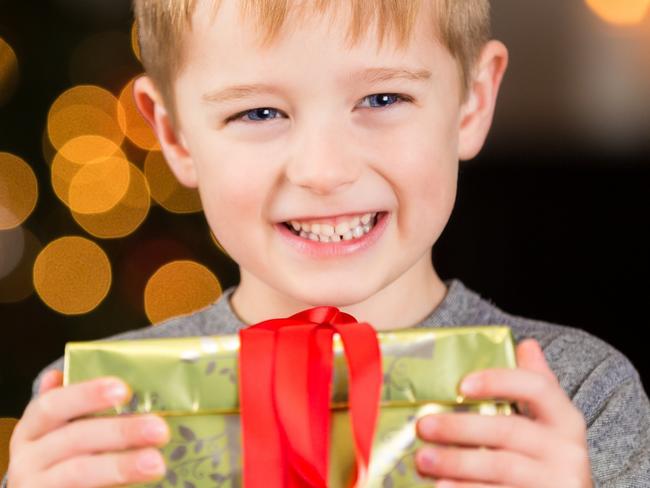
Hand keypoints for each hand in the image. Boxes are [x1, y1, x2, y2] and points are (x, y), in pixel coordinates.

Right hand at [7, 370, 169, 486]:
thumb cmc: (61, 458)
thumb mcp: (60, 431)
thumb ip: (72, 406)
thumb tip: (63, 374)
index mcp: (32, 429)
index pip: (52, 405)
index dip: (86, 395)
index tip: (123, 389)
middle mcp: (28, 458)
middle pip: (74, 438)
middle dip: (120, 432)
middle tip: (160, 429)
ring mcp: (38, 485)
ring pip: (80, 473)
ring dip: (121, 466)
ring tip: (156, 464)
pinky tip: (138, 486)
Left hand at [414, 339, 592, 487]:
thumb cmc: (546, 462)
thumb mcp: (549, 425)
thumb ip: (535, 387)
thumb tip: (527, 344)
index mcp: (565, 420)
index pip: (537, 388)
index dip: (499, 382)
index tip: (461, 385)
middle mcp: (567, 450)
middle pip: (508, 430)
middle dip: (460, 427)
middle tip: (423, 426)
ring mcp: (558, 482)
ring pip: (499, 468)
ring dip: (456, 463)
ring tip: (422, 460)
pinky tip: (440, 487)